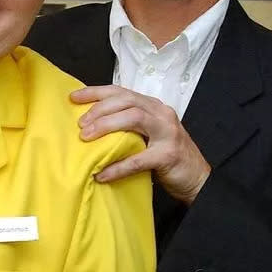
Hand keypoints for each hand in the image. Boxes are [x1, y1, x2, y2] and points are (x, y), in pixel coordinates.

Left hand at [71, 85, 210, 204]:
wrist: (198, 179)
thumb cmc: (165, 156)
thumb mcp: (146, 134)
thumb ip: (126, 125)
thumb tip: (88, 124)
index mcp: (152, 106)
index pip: (121, 91)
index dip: (96, 92)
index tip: (73, 97)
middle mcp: (161, 113)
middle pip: (126, 101)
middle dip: (99, 109)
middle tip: (80, 125)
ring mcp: (168, 132)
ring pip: (134, 118)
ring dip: (106, 126)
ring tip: (86, 137)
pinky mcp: (169, 155)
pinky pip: (139, 159)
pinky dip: (118, 166)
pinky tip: (102, 174)